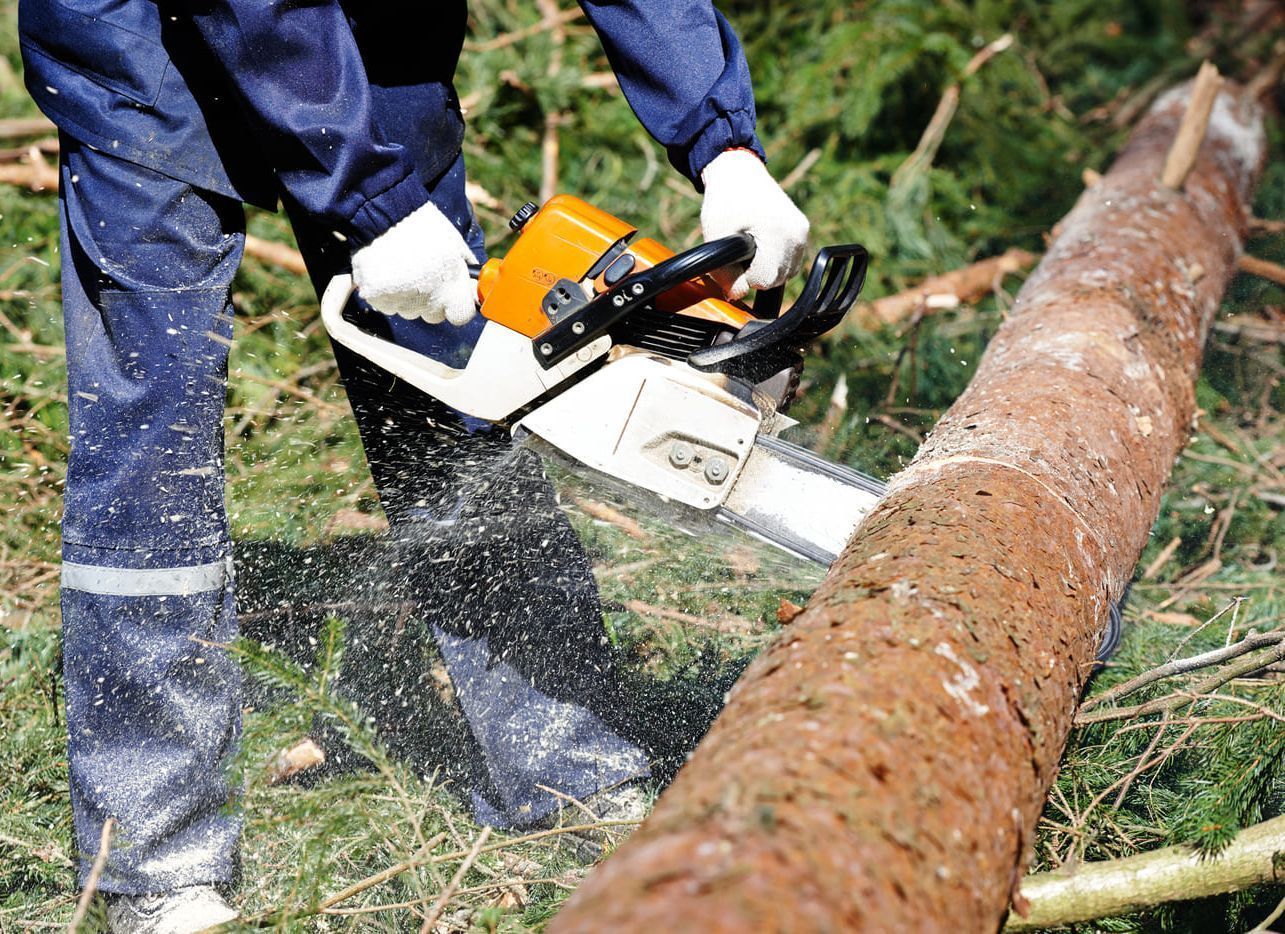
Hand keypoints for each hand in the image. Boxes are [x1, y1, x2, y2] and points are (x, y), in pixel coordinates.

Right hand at [351, 201, 477, 324]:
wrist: (385, 214)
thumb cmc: (423, 226)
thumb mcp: (455, 245)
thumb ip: (465, 270)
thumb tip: (472, 285)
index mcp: (450, 288)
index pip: (461, 316)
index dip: (458, 306)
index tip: (453, 297)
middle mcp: (426, 300)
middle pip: (434, 316)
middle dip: (432, 301)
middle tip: (425, 277)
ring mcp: (400, 301)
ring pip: (409, 311)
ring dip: (409, 298)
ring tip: (404, 270)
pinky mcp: (377, 298)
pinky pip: (386, 305)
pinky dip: (387, 293)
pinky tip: (388, 272)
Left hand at [700, 149, 809, 300]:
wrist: (738, 171)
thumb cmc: (725, 200)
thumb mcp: (715, 236)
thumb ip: (723, 272)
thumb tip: (737, 295)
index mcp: (778, 233)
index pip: (764, 280)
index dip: (743, 276)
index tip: (734, 257)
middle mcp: (797, 234)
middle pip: (777, 279)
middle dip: (755, 272)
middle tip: (740, 250)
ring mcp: (803, 231)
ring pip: (786, 273)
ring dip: (765, 268)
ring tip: (750, 245)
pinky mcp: (803, 230)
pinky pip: (790, 261)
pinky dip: (774, 259)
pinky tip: (761, 244)